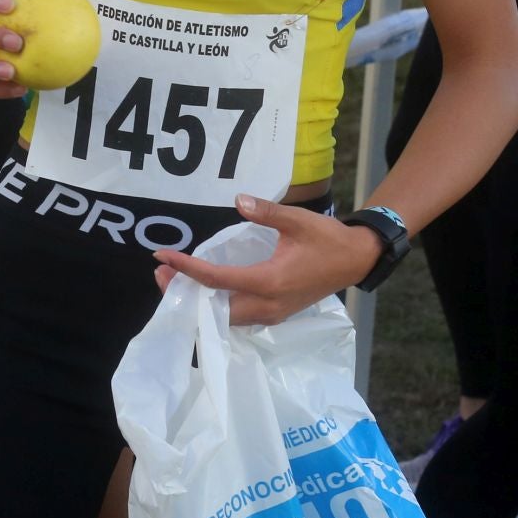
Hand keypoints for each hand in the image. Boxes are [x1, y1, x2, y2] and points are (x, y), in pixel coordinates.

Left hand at [152, 194, 383, 325]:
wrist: (356, 260)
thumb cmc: (327, 239)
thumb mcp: (297, 220)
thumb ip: (266, 211)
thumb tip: (238, 199)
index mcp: (269, 282)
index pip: (217, 280)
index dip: (187, 269)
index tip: (162, 256)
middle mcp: (268, 305)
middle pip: (216, 307)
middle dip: (186, 293)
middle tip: (161, 273)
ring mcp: (273, 313)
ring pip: (227, 318)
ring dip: (199, 302)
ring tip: (176, 282)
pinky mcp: (276, 313)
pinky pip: (239, 318)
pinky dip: (217, 307)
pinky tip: (205, 292)